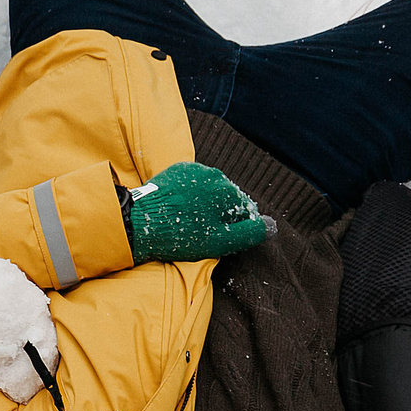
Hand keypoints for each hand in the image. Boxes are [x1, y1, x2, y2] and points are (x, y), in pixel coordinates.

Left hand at [122, 162, 268, 262]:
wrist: (139, 223)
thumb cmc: (181, 235)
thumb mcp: (220, 241)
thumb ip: (250, 233)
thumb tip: (271, 226)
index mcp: (227, 190)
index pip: (244, 209)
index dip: (236, 227)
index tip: (220, 238)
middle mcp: (213, 173)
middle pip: (226, 198)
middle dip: (220, 214)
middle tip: (203, 233)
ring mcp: (193, 169)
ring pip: (209, 190)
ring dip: (205, 204)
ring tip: (189, 222)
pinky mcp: (176, 171)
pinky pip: (192, 184)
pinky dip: (190, 196)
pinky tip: (179, 210)